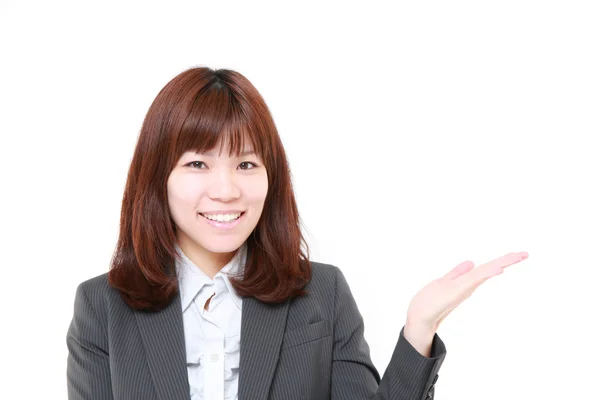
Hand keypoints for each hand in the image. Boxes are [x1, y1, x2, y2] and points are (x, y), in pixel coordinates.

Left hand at [406, 251, 528, 332]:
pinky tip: (498, 269)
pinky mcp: (458, 292)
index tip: (519, 254)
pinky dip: (487, 274)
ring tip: (518, 256)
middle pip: (490, 269)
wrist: (419, 317)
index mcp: (466, 281)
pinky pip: (475, 280)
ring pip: (485, 273)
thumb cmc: (430, 302)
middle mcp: (468, 284)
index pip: (486, 268)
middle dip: (507, 261)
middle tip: (525, 254)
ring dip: (501, 264)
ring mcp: (464, 288)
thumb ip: (457, 273)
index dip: (502, 261)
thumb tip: (472, 263)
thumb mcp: (445, 282)